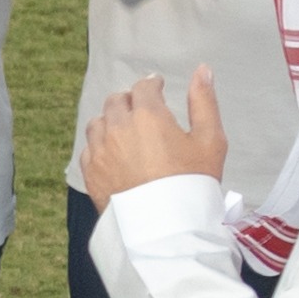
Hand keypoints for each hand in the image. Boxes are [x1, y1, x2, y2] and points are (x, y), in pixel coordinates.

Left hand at [77, 71, 233, 208]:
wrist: (166, 227)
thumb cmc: (192, 183)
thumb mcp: (210, 140)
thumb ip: (204, 102)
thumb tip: (203, 70)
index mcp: (147, 115)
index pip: (144, 87)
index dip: (152, 84)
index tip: (157, 87)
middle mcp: (118, 127)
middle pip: (116, 101)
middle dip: (129, 101)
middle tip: (141, 109)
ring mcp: (100, 150)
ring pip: (98, 123)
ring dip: (110, 121)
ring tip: (124, 130)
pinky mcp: (90, 173)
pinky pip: (89, 149)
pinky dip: (99, 146)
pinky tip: (111, 153)